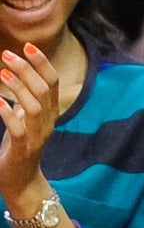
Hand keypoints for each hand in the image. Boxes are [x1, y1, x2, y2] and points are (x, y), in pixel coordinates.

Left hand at [0, 43, 60, 203]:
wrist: (22, 181)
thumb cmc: (20, 146)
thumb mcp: (26, 118)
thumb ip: (26, 98)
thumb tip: (15, 72)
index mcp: (50, 114)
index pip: (53, 83)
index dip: (43, 64)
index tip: (28, 46)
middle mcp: (47, 124)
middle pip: (44, 91)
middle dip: (26, 70)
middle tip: (7, 54)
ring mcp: (36, 138)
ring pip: (34, 108)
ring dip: (18, 88)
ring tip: (1, 73)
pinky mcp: (23, 150)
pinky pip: (19, 130)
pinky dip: (9, 115)